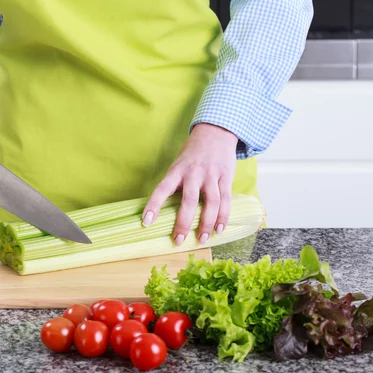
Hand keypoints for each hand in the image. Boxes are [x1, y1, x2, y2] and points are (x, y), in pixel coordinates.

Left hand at [142, 123, 237, 245]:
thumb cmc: (192, 153)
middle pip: (188, 201)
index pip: (162, 189)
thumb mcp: (178, 164)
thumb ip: (174, 184)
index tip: (146, 222)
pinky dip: (223, 217)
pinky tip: (219, 229)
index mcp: (176, 170)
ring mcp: (211, 175)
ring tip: (201, 240)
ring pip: (211, 203)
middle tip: (177, 240)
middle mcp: (193, 173)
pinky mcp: (226, 177)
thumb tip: (165, 210)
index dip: (153, 206)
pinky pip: (226, 200)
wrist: (215, 132)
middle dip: (182, 223)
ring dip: (206, 224)